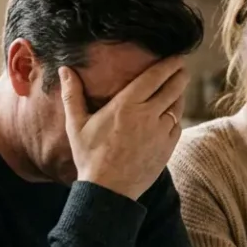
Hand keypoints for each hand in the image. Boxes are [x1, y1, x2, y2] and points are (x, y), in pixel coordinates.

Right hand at [60, 56, 188, 199]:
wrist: (108, 190)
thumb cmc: (89, 156)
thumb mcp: (76, 124)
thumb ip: (73, 94)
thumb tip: (65, 69)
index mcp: (126, 105)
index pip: (155, 77)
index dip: (168, 64)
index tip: (176, 56)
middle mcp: (148, 115)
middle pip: (172, 88)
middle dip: (179, 75)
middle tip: (182, 67)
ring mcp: (161, 132)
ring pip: (177, 106)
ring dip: (180, 94)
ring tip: (179, 87)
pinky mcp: (168, 147)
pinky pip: (177, 125)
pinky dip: (176, 116)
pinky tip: (173, 113)